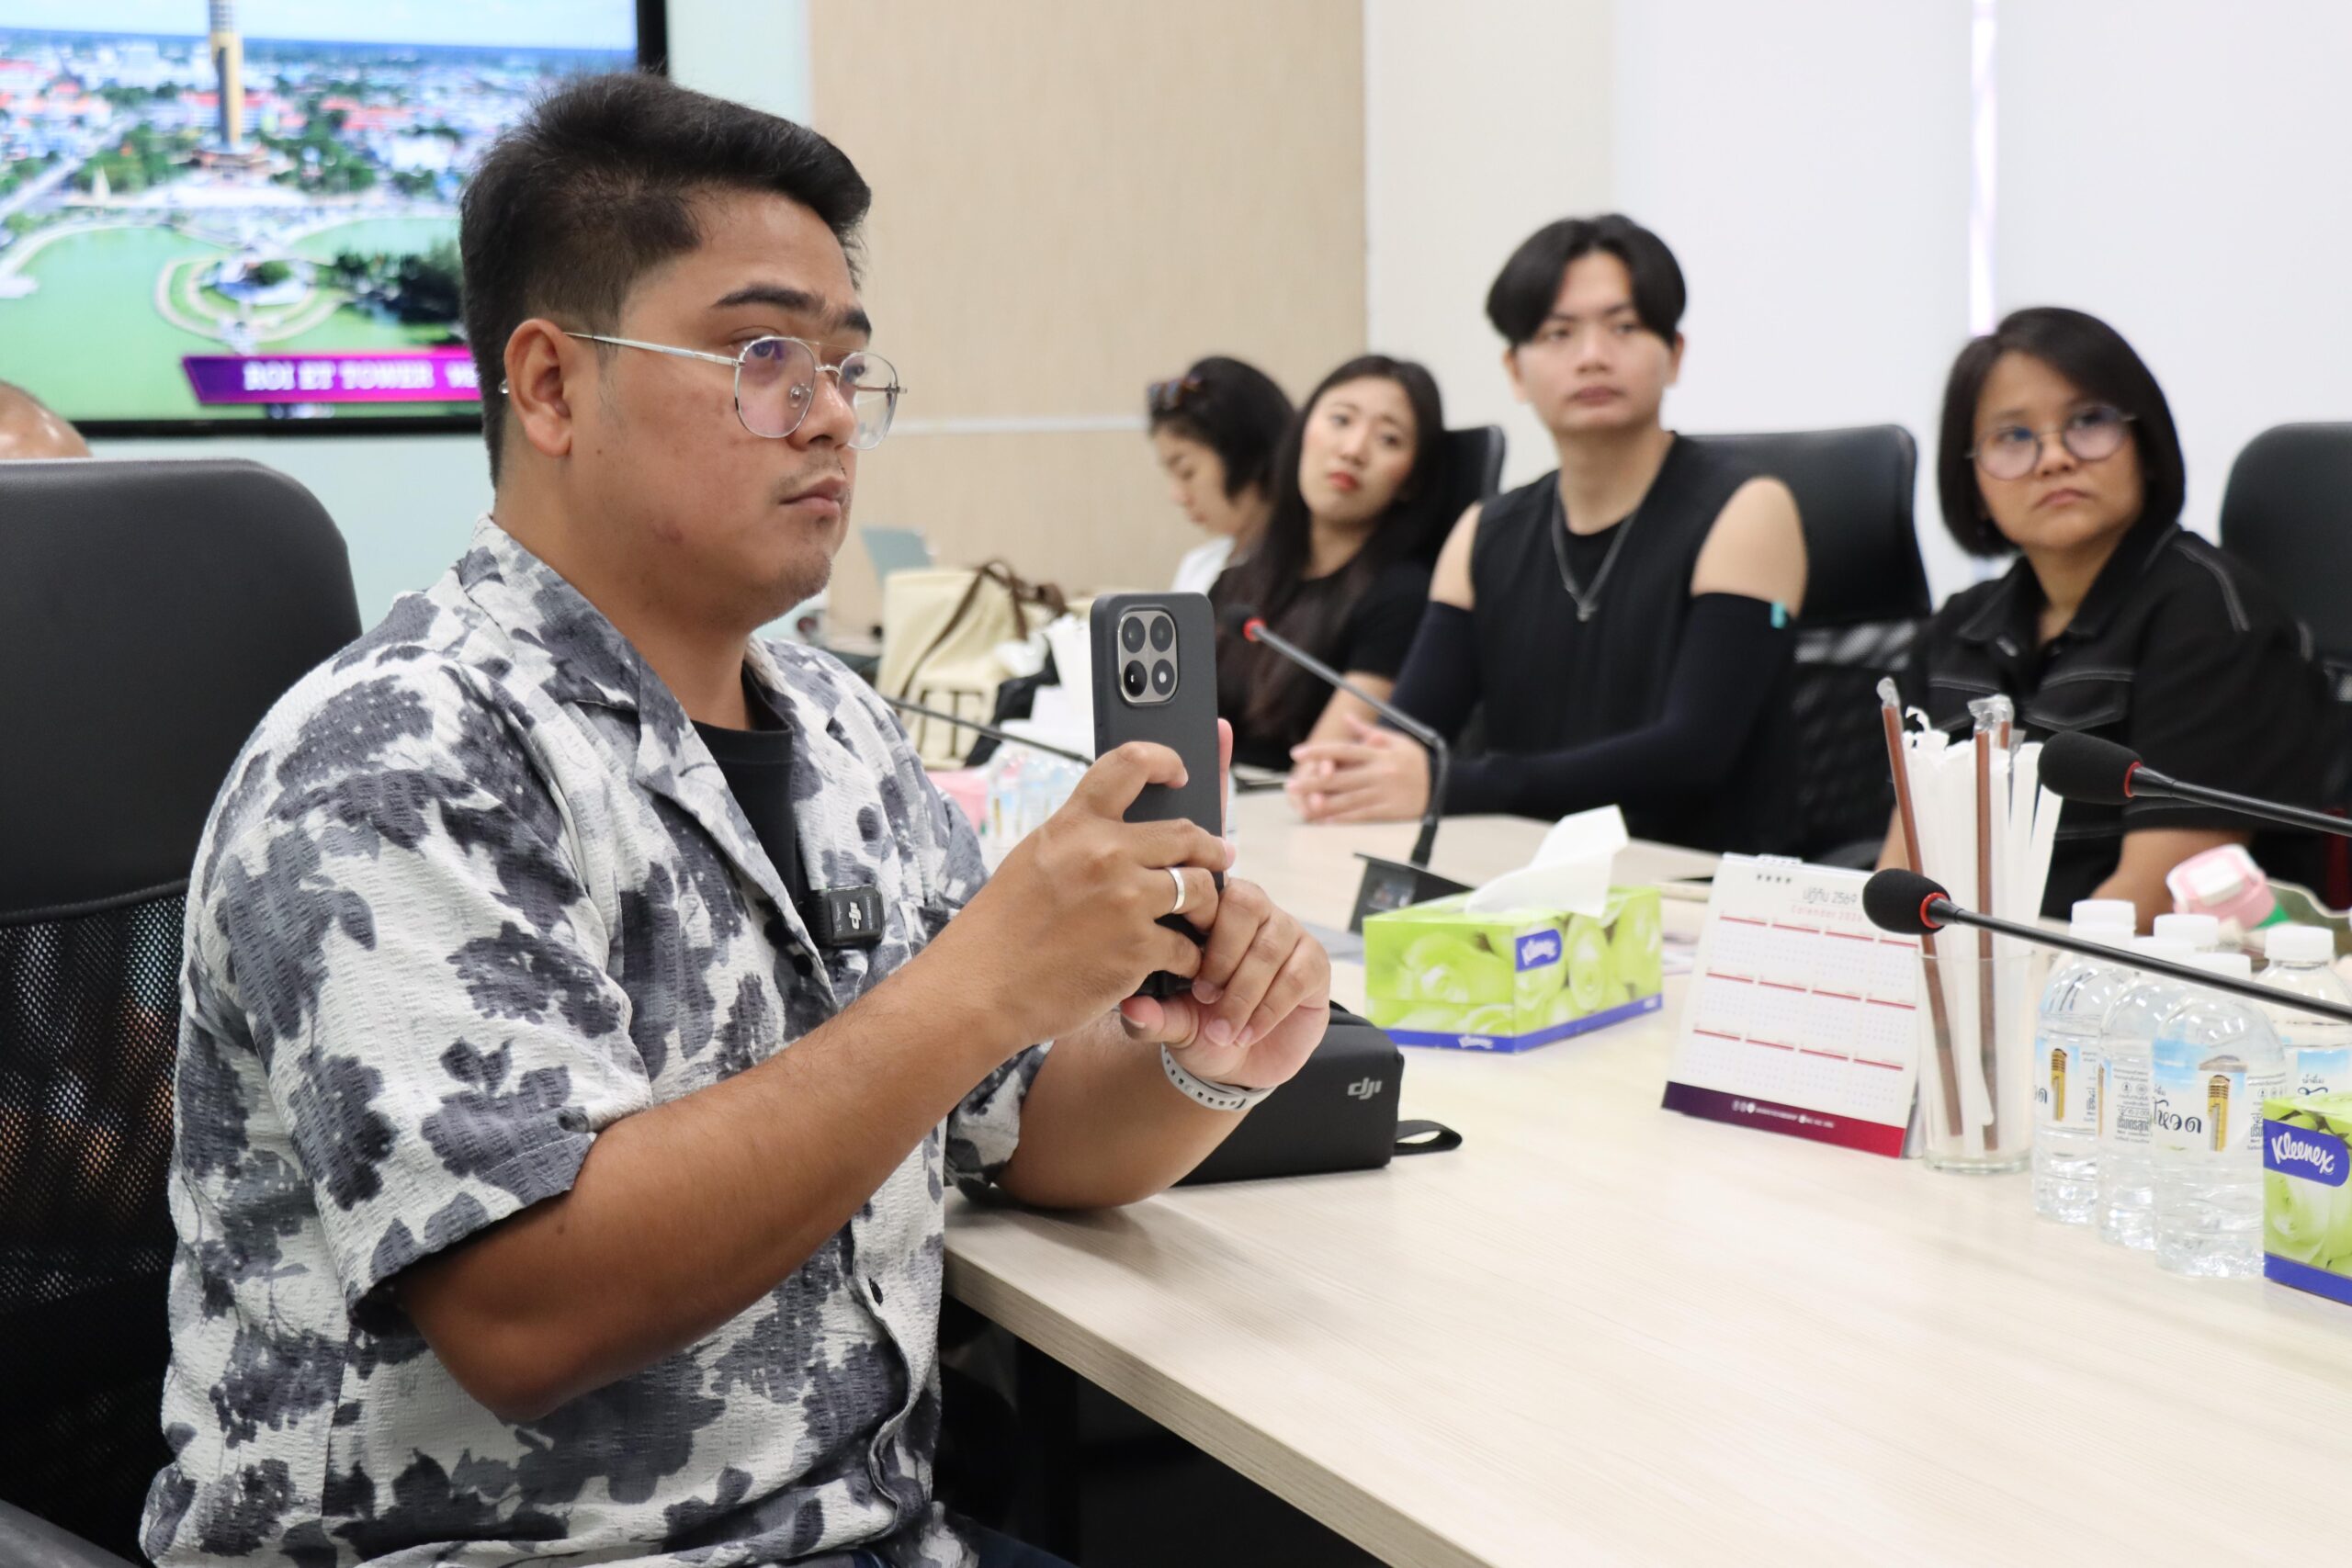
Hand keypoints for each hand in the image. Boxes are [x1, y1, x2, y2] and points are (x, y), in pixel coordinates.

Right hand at [928, 741, 1229, 1047]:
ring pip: (1201, 888)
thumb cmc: (1003, 930)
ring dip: (1209, 904)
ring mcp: (1126, 900)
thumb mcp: (1035, 861)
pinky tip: (1181, 964)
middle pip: (1187, 833)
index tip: (1181, 772)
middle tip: (1220, 857)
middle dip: (1211, 848)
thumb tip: (1128, 835)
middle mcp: (1104, 853)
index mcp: (1074, 825)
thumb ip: (1080, 842)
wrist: (980, 988)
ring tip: (1203, 916)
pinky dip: (1189, 958)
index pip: (1130, 764)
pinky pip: (1188, 946)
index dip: (1165, 759)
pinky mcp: (1138, 948)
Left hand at [1116, 876, 1330, 1090]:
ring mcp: (1288, 934)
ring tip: (1223, 1030)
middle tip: (1203, 996)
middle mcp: (1255, 911)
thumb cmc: (1200, 1028)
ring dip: (1244, 992)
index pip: (1209, 889)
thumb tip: (1130, 1007)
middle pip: (1246, 905)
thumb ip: (1152, 1016)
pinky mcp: (1314, 963)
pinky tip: (1248, 1032)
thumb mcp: (1172, 1024)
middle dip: (1223, 957)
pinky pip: (1297, 976)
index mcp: (1213, 910)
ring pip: (1270, 946)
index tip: (1184, 971)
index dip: (1198, 923)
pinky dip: (1269, 1008)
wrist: (1237, 1064)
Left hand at [1285, 718, 1430, 822]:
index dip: (1318, 751)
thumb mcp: (1397, 740)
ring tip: (1303, 805)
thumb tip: (1346, 719)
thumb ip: (1369, 731)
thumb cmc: (1415, 761)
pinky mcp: (1390, 811)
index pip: (1343, 750)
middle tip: (1291, 786)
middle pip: (1341, 777)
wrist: (1444, 784)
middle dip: (1313, 782)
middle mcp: (1379, 773)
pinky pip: (1362, 815)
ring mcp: (1384, 793)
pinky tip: (1326, 820)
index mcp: (1379, 753)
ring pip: (1348, 799)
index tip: (1297, 753)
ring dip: (1323, 803)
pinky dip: (1342, 818)